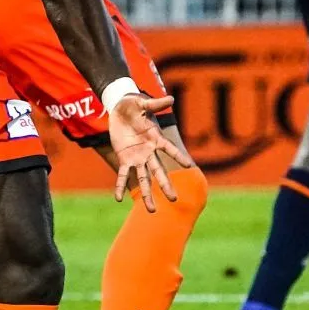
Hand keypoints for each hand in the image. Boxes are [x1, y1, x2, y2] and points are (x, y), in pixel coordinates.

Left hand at [108, 92, 188, 211]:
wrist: (120, 109)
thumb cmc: (134, 105)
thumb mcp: (142, 103)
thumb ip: (154, 104)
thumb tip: (170, 98)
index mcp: (155, 138)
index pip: (169, 149)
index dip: (179, 156)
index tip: (190, 166)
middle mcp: (149, 151)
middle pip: (158, 171)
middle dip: (165, 185)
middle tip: (174, 199)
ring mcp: (137, 157)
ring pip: (143, 178)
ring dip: (146, 194)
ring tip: (151, 211)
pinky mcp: (124, 158)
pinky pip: (122, 175)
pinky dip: (120, 186)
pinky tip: (118, 199)